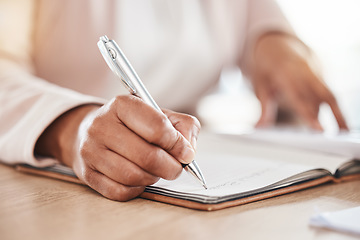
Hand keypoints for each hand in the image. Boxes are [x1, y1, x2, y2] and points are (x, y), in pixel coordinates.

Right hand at [35, 95, 199, 200]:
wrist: (92, 131)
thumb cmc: (132, 124)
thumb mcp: (159, 114)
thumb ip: (183, 126)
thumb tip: (188, 149)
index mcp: (122, 105)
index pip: (158, 128)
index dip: (178, 144)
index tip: (186, 153)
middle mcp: (102, 126)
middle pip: (147, 156)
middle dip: (170, 167)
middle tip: (176, 167)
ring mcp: (91, 151)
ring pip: (133, 176)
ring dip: (153, 178)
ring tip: (156, 171)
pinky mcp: (88, 173)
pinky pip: (120, 191)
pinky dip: (137, 189)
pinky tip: (140, 179)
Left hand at [250, 33, 347, 129]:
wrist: (278, 45)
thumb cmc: (267, 66)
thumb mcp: (260, 84)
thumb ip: (263, 107)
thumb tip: (260, 127)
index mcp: (286, 73)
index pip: (299, 98)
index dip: (309, 114)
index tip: (318, 130)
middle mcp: (304, 72)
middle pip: (320, 95)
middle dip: (330, 115)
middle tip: (336, 135)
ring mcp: (315, 72)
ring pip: (328, 94)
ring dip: (338, 112)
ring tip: (344, 131)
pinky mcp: (321, 75)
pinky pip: (328, 92)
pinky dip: (333, 107)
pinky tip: (339, 122)